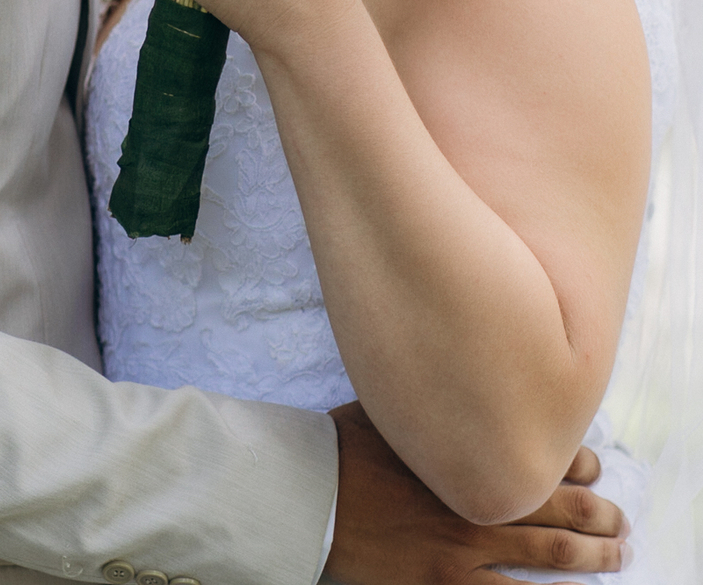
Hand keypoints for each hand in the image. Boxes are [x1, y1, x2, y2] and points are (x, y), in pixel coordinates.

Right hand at [325, 402, 626, 582]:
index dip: (581, 463)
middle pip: (561, 506)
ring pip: (552, 555)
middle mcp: (476, 494)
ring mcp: (464, 545)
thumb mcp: (393, 407)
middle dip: (600, 517)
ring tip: (618, 558)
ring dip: (594, 559)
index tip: (595, 468)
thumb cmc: (346, 447)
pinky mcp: (446, 583)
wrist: (308, 493)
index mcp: (469, 449)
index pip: (544, 453)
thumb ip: (431, 401)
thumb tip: (455, 367)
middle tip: (620, 524)